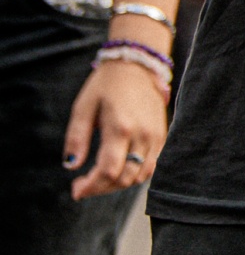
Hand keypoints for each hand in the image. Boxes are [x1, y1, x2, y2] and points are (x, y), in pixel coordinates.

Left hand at [63, 58, 166, 198]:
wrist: (138, 65)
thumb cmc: (106, 84)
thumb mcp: (84, 107)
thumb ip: (76, 138)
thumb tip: (71, 166)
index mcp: (121, 127)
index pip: (108, 170)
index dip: (91, 187)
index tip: (76, 189)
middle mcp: (142, 134)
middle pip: (125, 178)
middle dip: (101, 188)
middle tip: (84, 185)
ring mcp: (155, 135)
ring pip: (141, 175)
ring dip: (119, 184)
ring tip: (100, 179)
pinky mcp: (161, 134)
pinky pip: (151, 165)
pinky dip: (134, 174)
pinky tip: (118, 168)